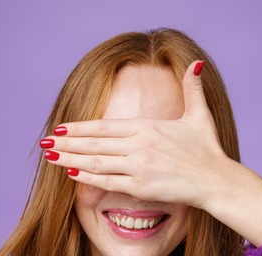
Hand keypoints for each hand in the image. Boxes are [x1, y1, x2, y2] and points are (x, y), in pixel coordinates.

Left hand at [41, 60, 229, 209]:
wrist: (217, 180)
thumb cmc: (208, 150)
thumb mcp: (199, 115)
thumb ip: (193, 89)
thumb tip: (196, 64)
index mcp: (147, 127)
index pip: (103, 127)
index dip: (79, 127)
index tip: (60, 128)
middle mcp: (139, 144)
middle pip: (94, 143)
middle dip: (66, 143)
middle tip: (44, 143)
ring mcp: (138, 166)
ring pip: (95, 161)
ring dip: (69, 158)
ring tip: (49, 157)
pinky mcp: (140, 186)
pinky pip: (107, 181)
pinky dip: (87, 177)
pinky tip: (70, 173)